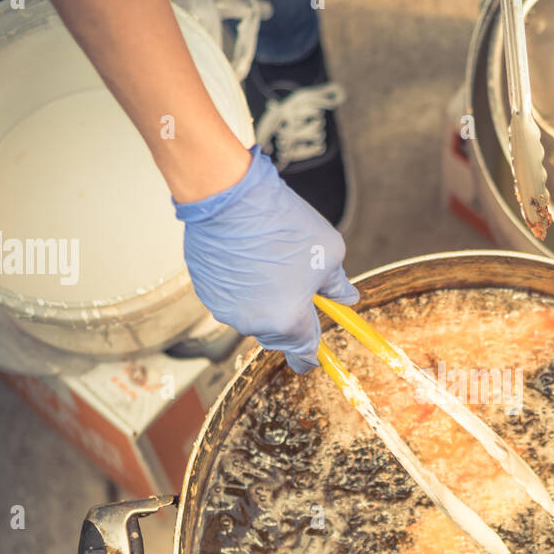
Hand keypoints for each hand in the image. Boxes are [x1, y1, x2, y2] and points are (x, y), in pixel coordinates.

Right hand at [175, 146, 357, 373]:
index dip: (312, 355)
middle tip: (298, 291)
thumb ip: (338, 285)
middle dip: (290, 320)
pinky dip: (242, 288)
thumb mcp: (329, 253)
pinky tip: (247, 259)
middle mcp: (254, 323)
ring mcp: (225, 310)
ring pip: (253, 316)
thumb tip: (347, 298)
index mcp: (288, 320)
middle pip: (278, 335)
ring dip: (265, 301)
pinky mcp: (206, 292)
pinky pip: (231, 299)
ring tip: (271, 263)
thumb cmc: (283, 224)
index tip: (316, 356)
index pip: (304, 354)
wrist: (230, 197)